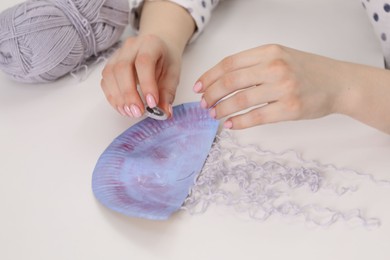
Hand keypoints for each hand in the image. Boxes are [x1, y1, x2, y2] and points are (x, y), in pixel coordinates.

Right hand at [101, 34, 180, 117]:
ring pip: (110, 74)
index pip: (144, 62)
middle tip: (138, 112)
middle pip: (123, 68)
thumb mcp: (173, 74)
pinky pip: (105, 81)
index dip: (147, 84)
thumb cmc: (165, 59)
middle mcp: (131, 46)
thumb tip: (165, 112)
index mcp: (151, 44)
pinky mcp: (110, 65)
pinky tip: (123, 108)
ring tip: (130, 113)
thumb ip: (168, 93)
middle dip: (129, 94)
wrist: (158, 46)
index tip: (152, 103)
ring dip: (118, 98)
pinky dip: (112, 97)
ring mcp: (117, 54)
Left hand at [194, 44, 348, 128]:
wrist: (339, 83)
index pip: (229, 63)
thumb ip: (254, 64)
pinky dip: (239, 122)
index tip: (198, 88)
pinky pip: (257, 117)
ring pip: (240, 100)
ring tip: (214, 115)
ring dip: (221, 109)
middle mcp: (275, 67)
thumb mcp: (280, 56)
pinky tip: (230, 124)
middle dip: (211, 94)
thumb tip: (220, 81)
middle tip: (203, 104)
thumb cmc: (306, 71)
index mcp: (269, 51)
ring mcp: (284, 88)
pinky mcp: (290, 109)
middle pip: (230, 81)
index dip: (209, 76)